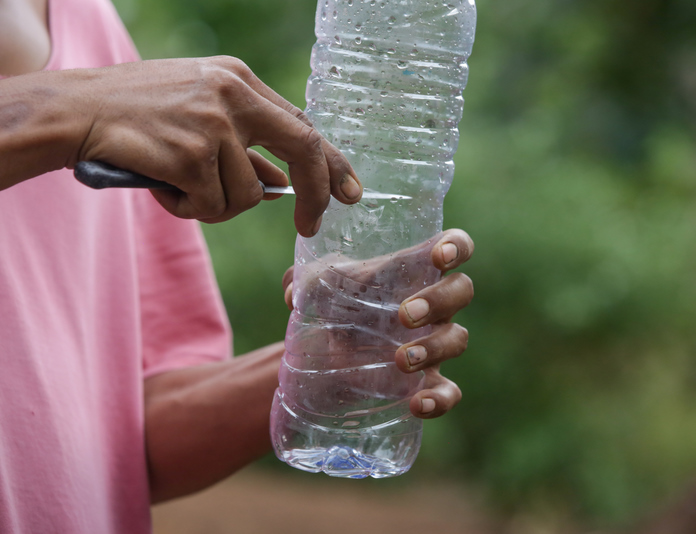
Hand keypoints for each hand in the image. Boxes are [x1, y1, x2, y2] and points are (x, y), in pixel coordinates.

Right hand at [75, 56, 361, 232]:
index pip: (303, 125)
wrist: (77, 111)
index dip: (331, 164)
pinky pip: (212, 206)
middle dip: (315, 195)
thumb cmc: (139, 114)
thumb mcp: (201, 114)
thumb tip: (284, 185)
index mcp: (240, 80)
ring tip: (179, 184)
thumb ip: (246, 145)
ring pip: (248, 195)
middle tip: (311, 225)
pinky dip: (188, 209)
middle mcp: (233, 95)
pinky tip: (162, 185)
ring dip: (216, 205)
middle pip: (303, 149)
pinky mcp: (191, 153)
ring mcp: (213, 123)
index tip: (349, 192)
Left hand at [282, 228, 474, 418]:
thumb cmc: (334, 305)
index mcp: (416, 270)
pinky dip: (440, 400)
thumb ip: (305, 280)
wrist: (326, 352)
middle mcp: (434, 304)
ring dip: (434, 348)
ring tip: (400, 359)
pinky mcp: (428, 382)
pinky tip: (418, 406)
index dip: (455, 247)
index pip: (454, 247)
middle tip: (404, 315)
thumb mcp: (318, 286)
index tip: (439, 256)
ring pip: (458, 339)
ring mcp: (435, 343)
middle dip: (438, 300)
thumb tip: (294, 294)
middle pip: (461, 290)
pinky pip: (449, 391)